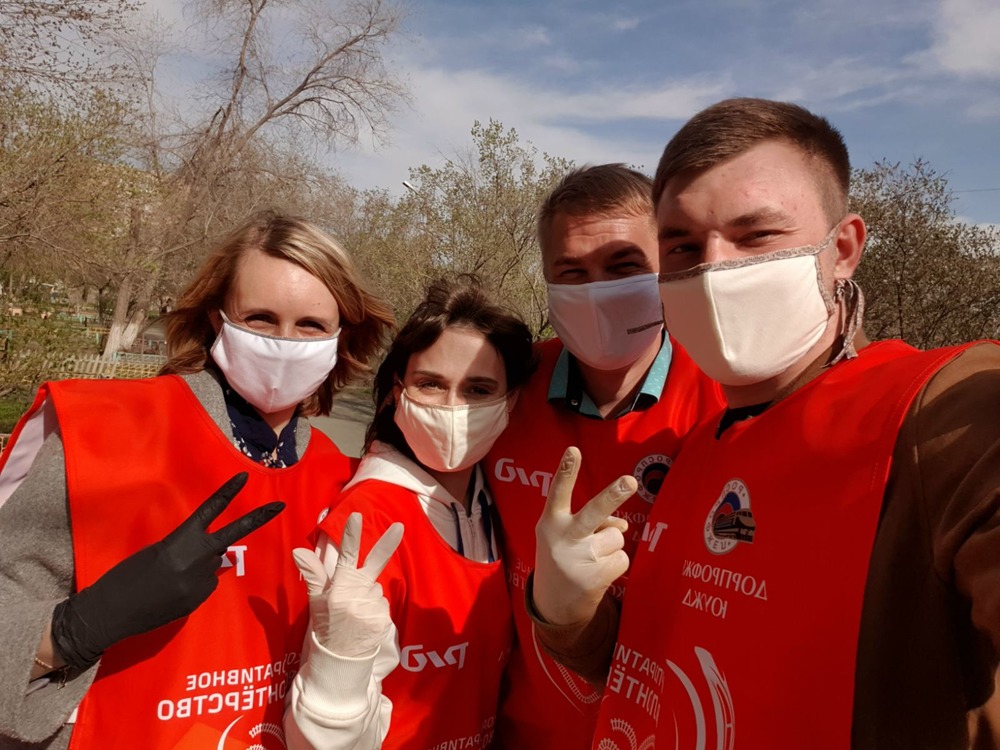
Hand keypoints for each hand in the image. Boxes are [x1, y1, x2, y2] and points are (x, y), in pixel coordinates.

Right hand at [52, 473, 282, 669]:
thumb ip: (186, 548)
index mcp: (181, 541)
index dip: (227, 493)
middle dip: (258, 519)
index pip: (209, 511)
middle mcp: (197, 560)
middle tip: (280, 505)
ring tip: (169, 579)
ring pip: (212, 565)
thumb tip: (213, 553)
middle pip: (233, 535)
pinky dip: (193, 585)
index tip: (244, 477)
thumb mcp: (156, 553)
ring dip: (199, 567)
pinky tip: (171, 593)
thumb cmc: (126, 577)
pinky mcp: (199, 600)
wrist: (110, 613)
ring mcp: (201, 581)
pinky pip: (204, 585)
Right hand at [293, 513, 402, 657]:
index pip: (345, 557)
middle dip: (387, 542)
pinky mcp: (384, 619)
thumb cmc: (326, 626)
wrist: (339, 661)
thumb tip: (298, 550)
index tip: (356, 515)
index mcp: (338, 588)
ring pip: (375, 587)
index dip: (351, 535)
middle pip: (373, 563)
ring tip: (355, 611)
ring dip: (368, 593)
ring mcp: (372, 607)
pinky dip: (375, 607)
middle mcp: (355, 595)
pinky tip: (365, 619)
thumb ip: (313, 574)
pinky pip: (382, 603)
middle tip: (399, 525)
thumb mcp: (315, 601)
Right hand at [532, 446, 635, 625]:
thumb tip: (623, 526)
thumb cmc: (563, 556)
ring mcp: (580, 559)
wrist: (553, 604)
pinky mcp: (596, 578)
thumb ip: (591, 522)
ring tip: (590, 559)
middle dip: (613, 496)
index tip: (574, 450)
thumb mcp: (566, 535)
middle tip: (630, 481)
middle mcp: (563, 538)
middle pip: (593, 512)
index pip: (558, 492)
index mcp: (551, 522)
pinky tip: (598, 573)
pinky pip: (622, 558)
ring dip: (609, 546)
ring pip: (616, 536)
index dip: (566, 471)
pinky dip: (615, 564)